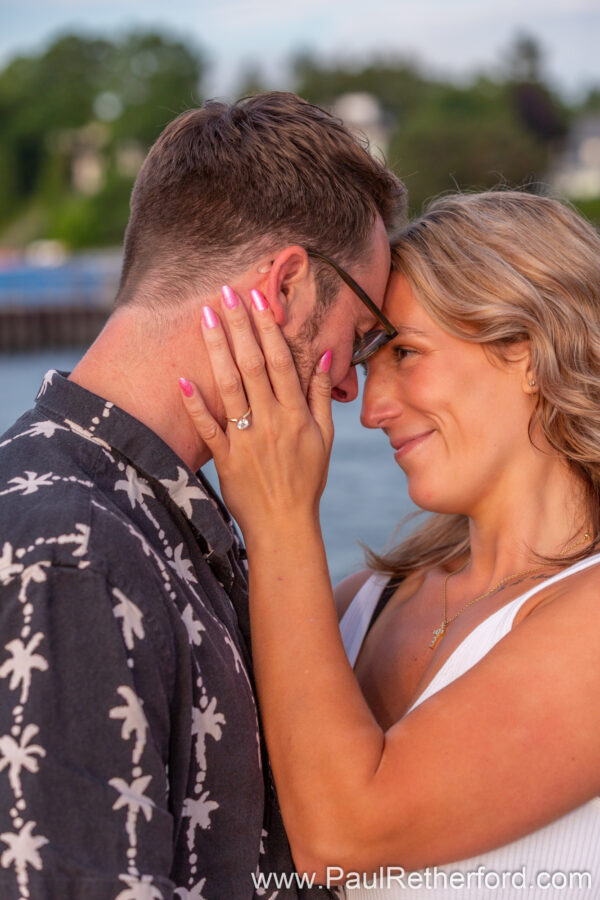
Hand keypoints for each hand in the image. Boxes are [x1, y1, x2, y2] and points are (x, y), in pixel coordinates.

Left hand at [179, 287, 333, 542]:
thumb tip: (325, 355)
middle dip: (239, 326)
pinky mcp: (225, 459)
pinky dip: (195, 405)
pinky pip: (208, 428)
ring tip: (205, 317)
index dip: (268, 329)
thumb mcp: (323, 437)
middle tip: (225, 293)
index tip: (258, 299)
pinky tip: (183, 379)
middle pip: (252, 366)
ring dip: (217, 350)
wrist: (285, 524)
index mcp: (295, 414)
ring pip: (229, 387)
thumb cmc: (306, 479)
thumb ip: (319, 395)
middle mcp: (271, 421)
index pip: (280, 362)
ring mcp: (246, 440)